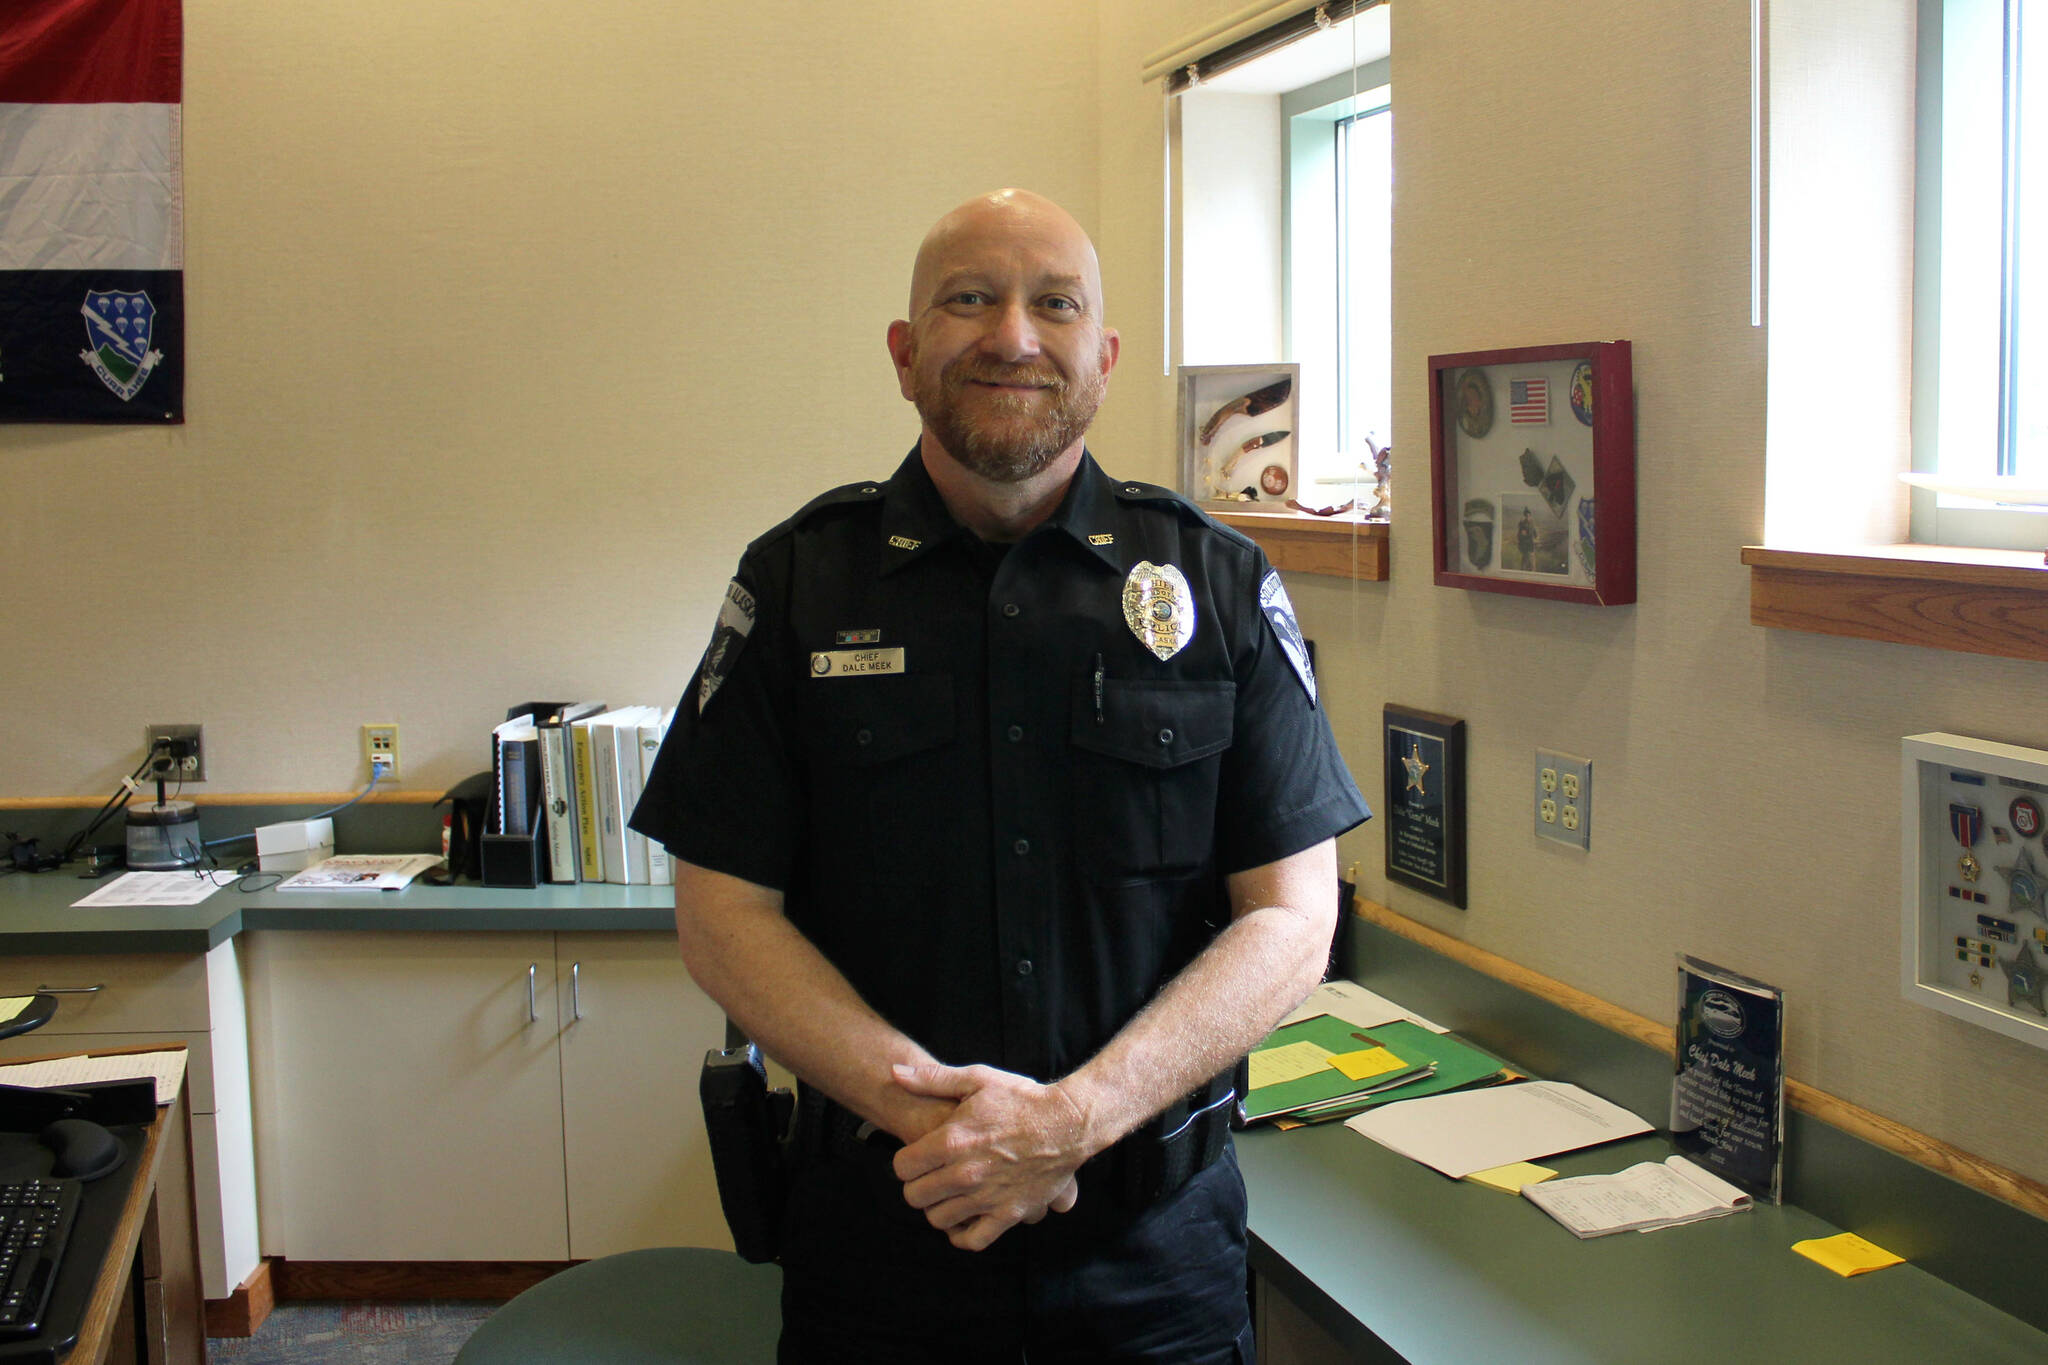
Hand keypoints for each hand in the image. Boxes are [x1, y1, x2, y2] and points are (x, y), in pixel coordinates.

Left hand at [888, 1062, 1091, 1250]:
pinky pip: (972, 1240)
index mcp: (951, 1141)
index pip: (902, 1167)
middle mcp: (965, 1174)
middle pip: (914, 1196)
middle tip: (931, 1175)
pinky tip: (962, 1219)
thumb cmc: (1021, 1099)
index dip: (905, 1161)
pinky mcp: (1009, 1214)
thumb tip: (895, 1071)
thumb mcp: (977, 1079)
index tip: (917, 1156)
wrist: (1068, 1122)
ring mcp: (987, 1198)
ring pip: (938, 1219)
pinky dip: (961, 1235)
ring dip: (937, 1207)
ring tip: (947, 1193)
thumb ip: (932, 1078)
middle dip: (917, 1184)